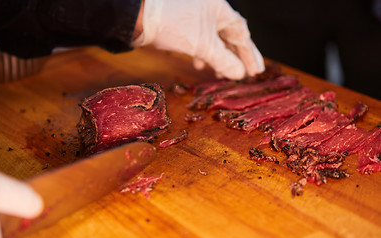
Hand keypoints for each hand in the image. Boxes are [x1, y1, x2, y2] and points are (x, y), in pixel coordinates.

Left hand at [132, 0, 264, 78]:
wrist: (137, 16)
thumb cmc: (173, 24)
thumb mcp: (202, 45)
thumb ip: (223, 60)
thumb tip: (239, 74)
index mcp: (219, 8)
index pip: (241, 32)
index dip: (250, 53)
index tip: (256, 71)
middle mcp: (209, 9)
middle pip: (228, 35)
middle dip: (235, 57)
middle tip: (244, 75)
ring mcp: (195, 16)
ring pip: (213, 39)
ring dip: (219, 57)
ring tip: (221, 74)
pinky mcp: (182, 23)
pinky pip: (199, 39)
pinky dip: (202, 53)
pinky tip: (200, 64)